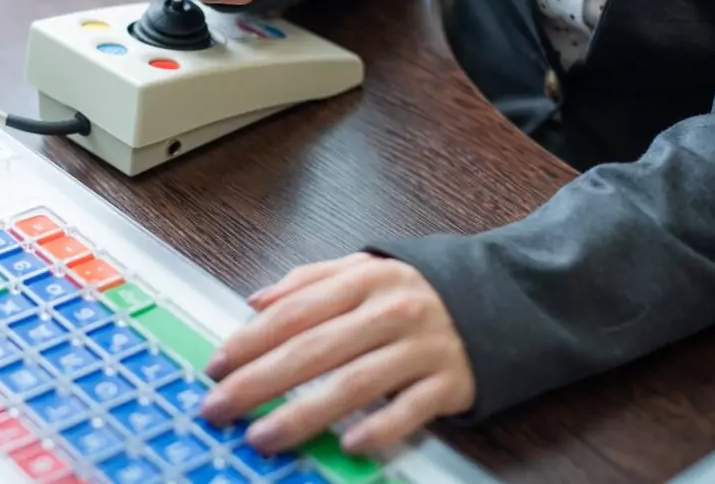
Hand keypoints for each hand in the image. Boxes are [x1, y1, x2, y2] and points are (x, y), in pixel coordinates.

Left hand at [200, 252, 475, 455]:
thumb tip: (254, 300)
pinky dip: (380, 428)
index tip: (215, 366)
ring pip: (354, 384)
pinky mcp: (450, 382)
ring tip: (262, 436)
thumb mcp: (362, 270)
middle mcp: (390, 311)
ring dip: (303, 414)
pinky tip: (349, 445)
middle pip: (314, 349)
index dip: (250, 340)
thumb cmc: (412, 291)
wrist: (500, 299)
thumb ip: (307, 281)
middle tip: (219, 407)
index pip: (294, 311)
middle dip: (259, 381)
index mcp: (363, 279)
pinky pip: (410, 411)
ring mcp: (421, 347)